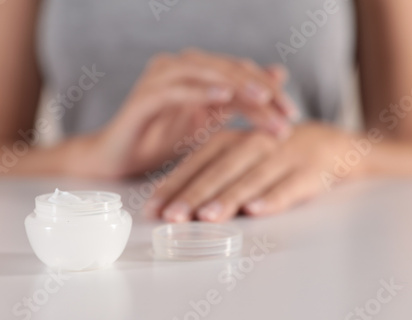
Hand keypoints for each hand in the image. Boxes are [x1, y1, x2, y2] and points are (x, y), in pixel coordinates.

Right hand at [99, 49, 297, 176]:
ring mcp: (160, 78)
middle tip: (286, 110)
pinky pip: (177, 89)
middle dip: (259, 89)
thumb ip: (239, 99)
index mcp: (195, 74)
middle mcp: (179, 69)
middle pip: (226, 69)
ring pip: (205, 73)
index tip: (292, 112)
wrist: (119, 159)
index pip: (238, 74)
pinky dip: (200, 90)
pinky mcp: (145, 95)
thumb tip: (277, 75)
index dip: (267, 89)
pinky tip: (223, 97)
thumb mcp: (208, 122)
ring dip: (235, 84)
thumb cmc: (161, 141)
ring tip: (263, 99)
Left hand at [146, 123, 358, 221]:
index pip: (195, 163)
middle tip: (171, 217)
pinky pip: (288, 186)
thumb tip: (172, 202)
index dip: (173, 186)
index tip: (152, 209)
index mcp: (229, 139)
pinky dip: (272, 198)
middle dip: (193, 195)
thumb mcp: (237, 155)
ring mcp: (280, 157)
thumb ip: (208, 174)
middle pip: (219, 171)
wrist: (326, 143)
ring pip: (250, 179)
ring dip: (228, 198)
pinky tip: (256, 210)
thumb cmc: (269, 153)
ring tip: (206, 217)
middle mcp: (251, 145)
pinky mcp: (307, 171)